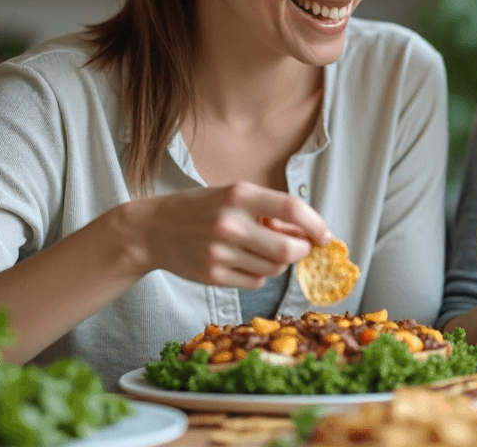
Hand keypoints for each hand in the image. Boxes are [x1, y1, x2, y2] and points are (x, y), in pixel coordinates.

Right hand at [124, 182, 331, 288]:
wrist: (150, 231)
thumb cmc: (199, 209)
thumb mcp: (231, 196)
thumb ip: (267, 211)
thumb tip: (307, 233)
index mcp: (238, 195)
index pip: (291, 208)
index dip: (316, 224)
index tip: (326, 235)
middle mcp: (230, 224)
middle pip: (288, 249)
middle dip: (301, 251)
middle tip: (299, 247)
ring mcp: (220, 253)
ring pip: (274, 268)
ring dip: (278, 262)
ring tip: (259, 249)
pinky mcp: (213, 276)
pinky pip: (255, 281)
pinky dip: (258, 273)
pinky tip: (242, 261)